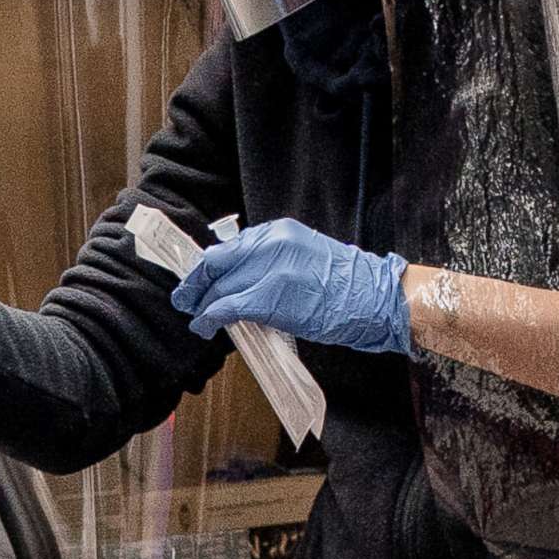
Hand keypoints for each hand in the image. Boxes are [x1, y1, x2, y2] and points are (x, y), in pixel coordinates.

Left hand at [169, 218, 411, 353]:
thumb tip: (239, 276)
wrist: (373, 298)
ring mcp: (270, 269)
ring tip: (196, 317)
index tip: (198, 278)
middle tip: (185, 298)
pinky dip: (210, 317)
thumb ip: (271, 259)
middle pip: (218, 262)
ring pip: (220, 285)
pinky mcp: (270, 296)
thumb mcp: (303, 255)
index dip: (209, 265)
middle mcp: (270, 243)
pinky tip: (205, 326)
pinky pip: (228, 306)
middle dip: (196, 283)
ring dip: (202, 304)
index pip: (230, 246)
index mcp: (277, 232)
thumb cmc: (344, 284)